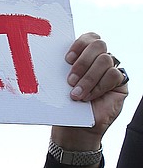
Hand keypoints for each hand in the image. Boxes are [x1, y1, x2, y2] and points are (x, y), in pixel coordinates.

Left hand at [53, 32, 129, 149]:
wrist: (74, 129)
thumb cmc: (64, 106)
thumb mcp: (59, 87)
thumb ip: (60, 72)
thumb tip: (48, 60)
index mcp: (83, 56)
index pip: (89, 38)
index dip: (79, 44)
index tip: (66, 59)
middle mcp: (99, 60)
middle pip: (99, 45)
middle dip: (83, 62)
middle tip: (70, 80)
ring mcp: (111, 70)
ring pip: (106, 60)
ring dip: (88, 78)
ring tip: (76, 94)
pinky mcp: (120, 83)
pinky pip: (114, 75)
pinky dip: (99, 86)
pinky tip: (89, 97)